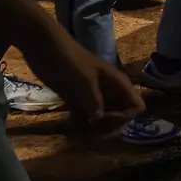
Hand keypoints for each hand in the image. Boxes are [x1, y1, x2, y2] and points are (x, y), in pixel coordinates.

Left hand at [17, 14, 142, 129]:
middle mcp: (109, 92)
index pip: (136, 106)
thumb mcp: (85, 81)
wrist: (43, 47)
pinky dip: (81, 123)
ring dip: (95, 128)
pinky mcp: (76, 99)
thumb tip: (99, 120)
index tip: (105, 117)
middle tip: (92, 129)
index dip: (124, 116)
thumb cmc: (69, 60)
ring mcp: (92, 96)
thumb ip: (94, 101)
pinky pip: (85, 115)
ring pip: (102, 117)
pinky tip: (72, 126)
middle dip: (110, 125)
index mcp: (117, 84)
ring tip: (81, 132)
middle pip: (120, 115)